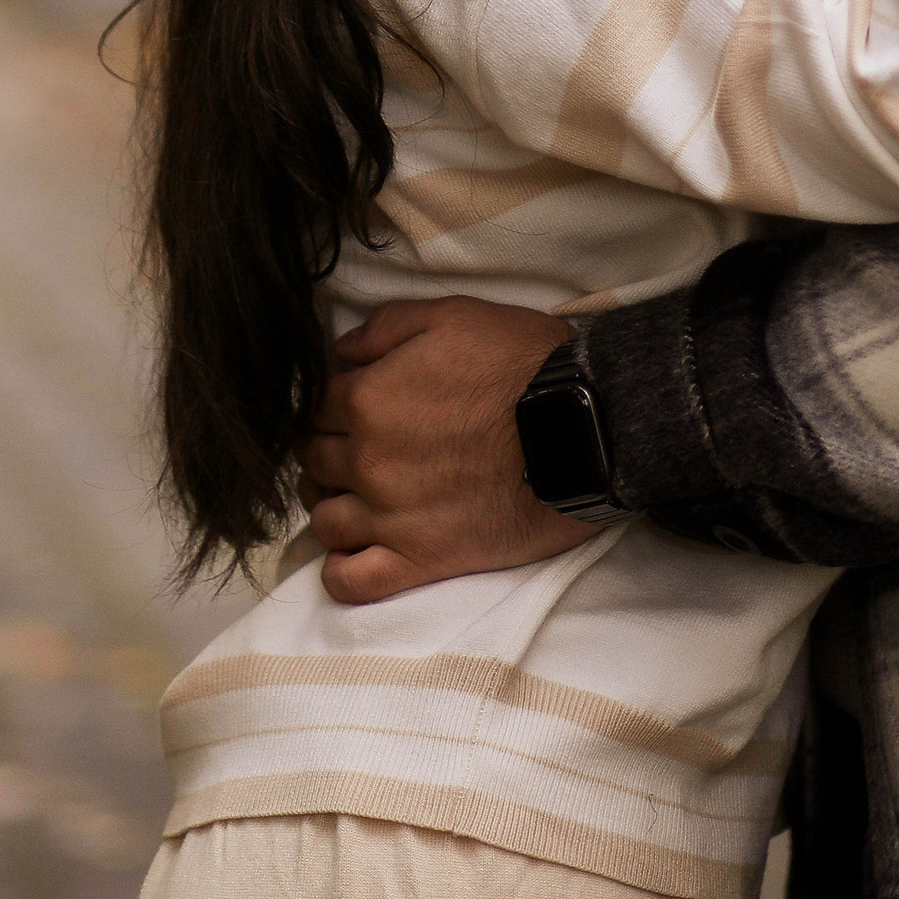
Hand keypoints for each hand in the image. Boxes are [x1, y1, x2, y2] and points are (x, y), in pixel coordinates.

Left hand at [296, 296, 597, 606]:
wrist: (583, 427)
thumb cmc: (520, 364)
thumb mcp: (452, 316)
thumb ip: (384, 327)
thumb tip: (342, 352)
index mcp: (367, 400)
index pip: (316, 407)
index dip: (334, 403)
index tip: (356, 404)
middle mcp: (368, 462)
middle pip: (314, 462)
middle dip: (330, 451)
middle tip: (361, 447)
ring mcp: (391, 518)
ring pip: (325, 522)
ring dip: (334, 505)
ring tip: (360, 495)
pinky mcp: (422, 561)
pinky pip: (352, 582)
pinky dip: (342, 571)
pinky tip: (357, 550)